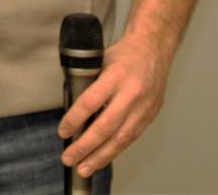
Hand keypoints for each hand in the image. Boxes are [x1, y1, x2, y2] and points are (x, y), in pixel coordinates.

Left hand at [57, 32, 168, 177]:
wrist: (154, 50)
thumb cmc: (123, 54)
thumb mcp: (99, 59)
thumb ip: (86, 80)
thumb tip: (68, 104)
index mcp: (115, 76)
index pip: (90, 102)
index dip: (74, 119)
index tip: (63, 132)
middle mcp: (131, 94)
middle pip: (105, 127)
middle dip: (85, 146)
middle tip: (68, 158)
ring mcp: (143, 108)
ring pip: (120, 139)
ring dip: (100, 157)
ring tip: (83, 168)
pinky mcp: (149, 117)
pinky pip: (130, 139)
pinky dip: (114, 151)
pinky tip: (102, 159)